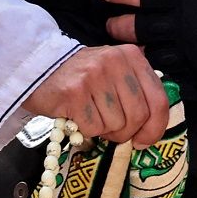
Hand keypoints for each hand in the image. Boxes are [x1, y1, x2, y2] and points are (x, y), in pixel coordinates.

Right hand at [22, 44, 170, 145]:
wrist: (38, 67)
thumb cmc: (81, 76)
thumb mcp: (114, 71)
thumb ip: (136, 90)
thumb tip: (152, 128)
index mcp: (131, 56)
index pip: (158, 99)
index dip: (155, 127)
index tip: (144, 141)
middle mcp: (115, 62)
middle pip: (138, 116)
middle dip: (126, 132)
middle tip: (111, 132)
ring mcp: (94, 76)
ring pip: (116, 124)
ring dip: (104, 130)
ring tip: (90, 116)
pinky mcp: (74, 93)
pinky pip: (93, 127)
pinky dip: (86, 130)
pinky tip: (77, 117)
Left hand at [98, 0, 196, 97]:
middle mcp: (183, 27)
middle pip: (142, 28)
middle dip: (121, 26)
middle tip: (108, 25)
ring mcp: (192, 55)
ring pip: (155, 55)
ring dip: (138, 52)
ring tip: (126, 51)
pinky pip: (177, 80)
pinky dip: (164, 77)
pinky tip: (157, 75)